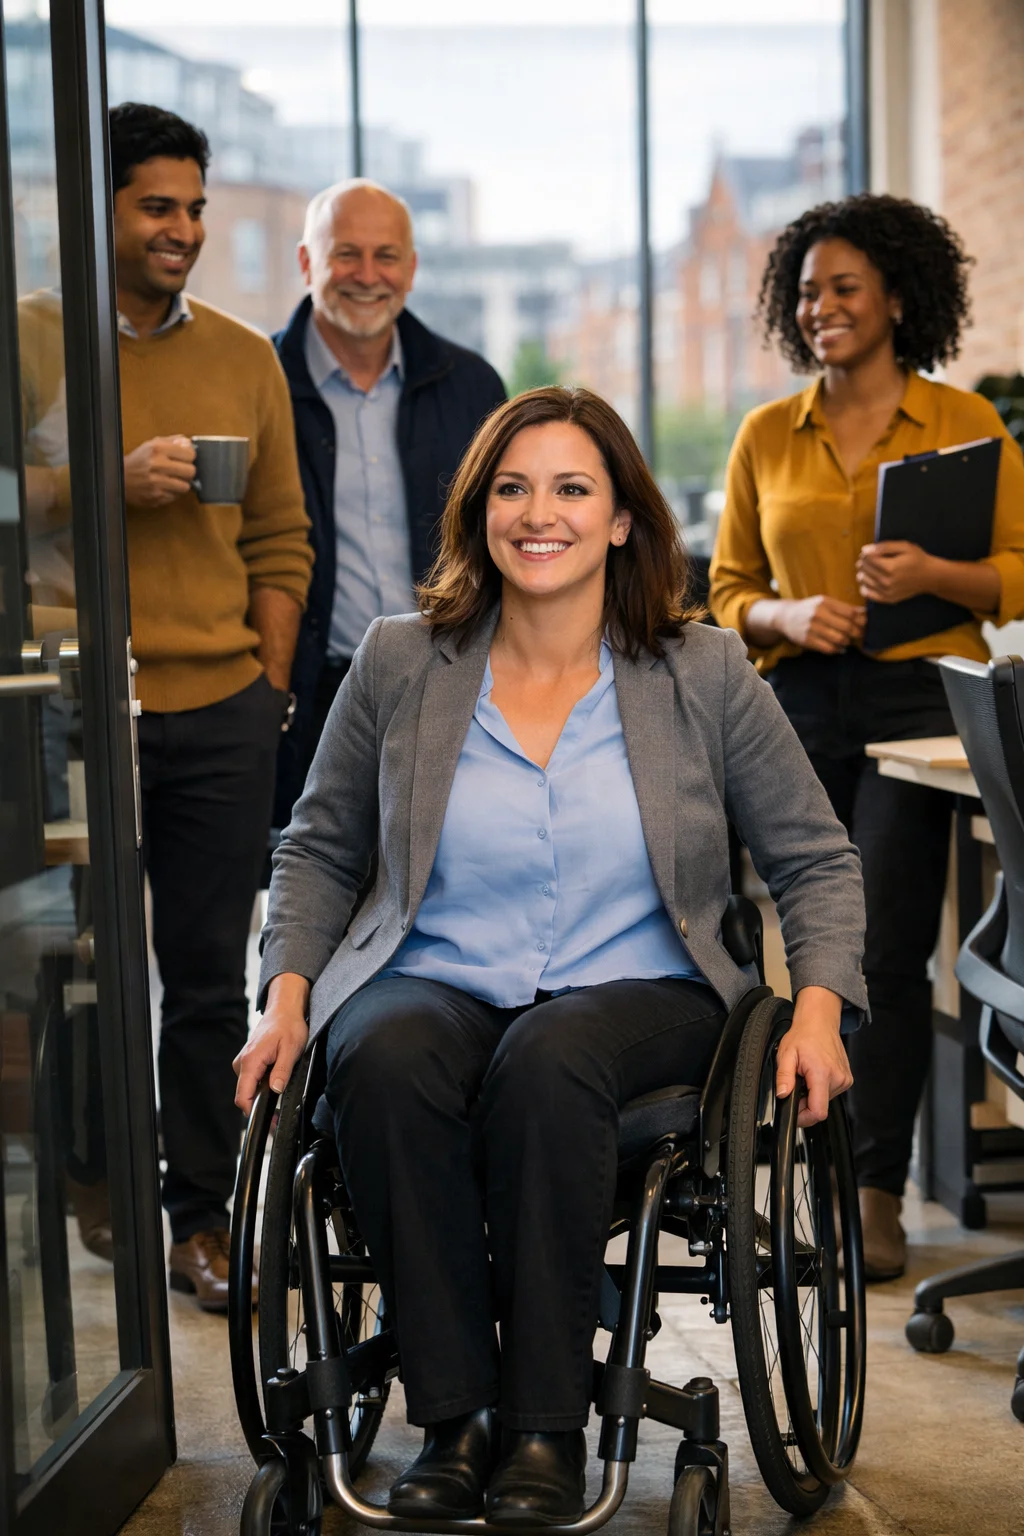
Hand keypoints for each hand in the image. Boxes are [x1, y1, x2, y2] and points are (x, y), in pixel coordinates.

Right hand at [123, 435, 195, 507]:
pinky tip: (165, 487)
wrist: (120, 479)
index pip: (190, 454)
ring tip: (173, 480)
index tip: (186, 459)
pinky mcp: (157, 497)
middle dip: (188, 471)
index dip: (190, 457)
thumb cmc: (137, 462)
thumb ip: (172, 442)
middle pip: (191, 471)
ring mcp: (157, 482)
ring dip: (181, 484)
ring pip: (186, 486)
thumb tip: (189, 443)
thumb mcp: (151, 445)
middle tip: (181, 471)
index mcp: (158, 449)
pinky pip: (176, 496)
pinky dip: (173, 493)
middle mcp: (158, 465)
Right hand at [233, 972, 309, 1115]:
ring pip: (248, 1087)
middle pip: (244, 1094)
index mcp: (250, 1061)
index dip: (253, 1111)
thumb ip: (281, 1071)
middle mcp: (242, 1062)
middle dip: (260, 1105)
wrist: (284, 1009)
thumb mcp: (291, 1049)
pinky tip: (274, 1078)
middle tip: (279, 1112)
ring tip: (280, 1088)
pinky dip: (261, 1084)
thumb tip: (275, 1090)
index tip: (267, 1119)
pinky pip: (251, 1079)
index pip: (242, 1096)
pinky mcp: (247, 1061)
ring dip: (261, 1093)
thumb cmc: (288, 1025)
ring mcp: (243, 1061)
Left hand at [775, 986, 852, 1127]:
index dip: (804, 1117)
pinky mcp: (847, 1079)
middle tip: (797, 1083)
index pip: (818, 1112)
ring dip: (812, 1093)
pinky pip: (831, 1092)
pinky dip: (820, 1087)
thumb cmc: (804, 1035)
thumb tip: (782, 1094)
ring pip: (825, 1100)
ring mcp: (844, 1079)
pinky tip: (815, 1073)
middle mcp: (838, 1078)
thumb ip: (784, 1077)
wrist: (819, 1022)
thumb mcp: (786, 1055)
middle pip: (820, 1107)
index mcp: (823, 1074)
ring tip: (806, 1075)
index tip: (794, 1112)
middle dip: (805, 1101)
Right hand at [777, 595, 865, 653]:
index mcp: (824, 602)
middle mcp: (818, 614)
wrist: (785, 617)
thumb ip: (843, 608)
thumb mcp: (824, 602)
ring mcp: (812, 628)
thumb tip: (865, 613)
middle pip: (847, 627)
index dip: (861, 620)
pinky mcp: (807, 640)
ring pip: (839, 639)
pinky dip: (837, 649)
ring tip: (847, 640)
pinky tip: (839, 647)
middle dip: (857, 633)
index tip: (866, 624)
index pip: (850, 613)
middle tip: (860, 635)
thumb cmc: (809, 609)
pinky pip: (829, 648)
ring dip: (847, 642)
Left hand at [856, 540, 934, 603]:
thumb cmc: (917, 559)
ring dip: (863, 573)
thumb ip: (884, 547)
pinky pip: (867, 594)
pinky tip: (869, 581)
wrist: (929, 576)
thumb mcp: (904, 547)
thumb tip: (864, 550)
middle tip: (868, 559)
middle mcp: (886, 581)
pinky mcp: (887, 599)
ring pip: (863, 581)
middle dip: (863, 562)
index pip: (867, 559)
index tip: (868, 552)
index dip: (865, 554)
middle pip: (864, 569)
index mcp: (890, 567)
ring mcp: (886, 592)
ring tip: (869, 568)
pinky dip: (864, 587)